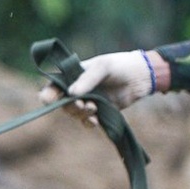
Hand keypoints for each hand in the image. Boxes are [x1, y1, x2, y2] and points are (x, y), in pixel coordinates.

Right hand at [38, 51, 156, 126]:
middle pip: (63, 103)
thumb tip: (71, 94)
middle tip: (83, 104)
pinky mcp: (99, 111)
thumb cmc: (119, 65)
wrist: (140, 77)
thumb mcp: (102, 67)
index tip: (50, 100)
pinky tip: (96, 121)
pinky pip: (87, 121)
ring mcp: (88, 101)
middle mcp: (78, 89)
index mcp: (73, 75)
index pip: (54, 86)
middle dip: (70, 106)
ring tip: (94, 108)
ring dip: (81, 114)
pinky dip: (88, 123)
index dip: (48, 94)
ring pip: (75, 113)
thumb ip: (87, 79)